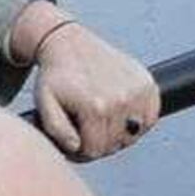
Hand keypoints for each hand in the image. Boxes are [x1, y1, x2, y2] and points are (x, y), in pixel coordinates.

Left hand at [29, 22, 159, 161]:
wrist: (69, 44)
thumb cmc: (56, 77)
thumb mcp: (45, 103)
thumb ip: (57, 130)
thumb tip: (77, 147)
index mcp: (96, 107)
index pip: (95, 151)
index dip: (79, 151)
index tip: (71, 139)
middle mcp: (122, 100)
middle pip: (115, 145)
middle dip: (97, 142)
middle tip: (83, 127)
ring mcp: (138, 91)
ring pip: (134, 135)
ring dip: (117, 133)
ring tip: (99, 119)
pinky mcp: (148, 84)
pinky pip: (150, 119)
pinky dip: (136, 122)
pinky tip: (117, 112)